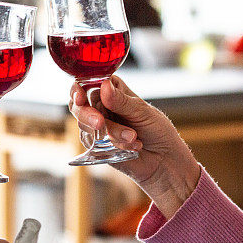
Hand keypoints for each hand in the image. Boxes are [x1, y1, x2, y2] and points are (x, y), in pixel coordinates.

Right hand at [69, 76, 200, 217]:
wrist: (164, 160)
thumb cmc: (157, 130)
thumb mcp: (142, 111)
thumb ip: (121, 101)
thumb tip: (104, 86)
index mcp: (112, 90)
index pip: (88, 82)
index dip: (78, 88)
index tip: (80, 96)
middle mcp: (101, 106)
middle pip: (79, 104)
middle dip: (88, 114)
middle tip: (100, 123)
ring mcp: (96, 126)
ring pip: (85, 124)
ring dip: (111, 132)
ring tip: (134, 137)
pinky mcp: (95, 145)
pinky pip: (92, 142)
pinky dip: (113, 144)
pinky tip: (131, 146)